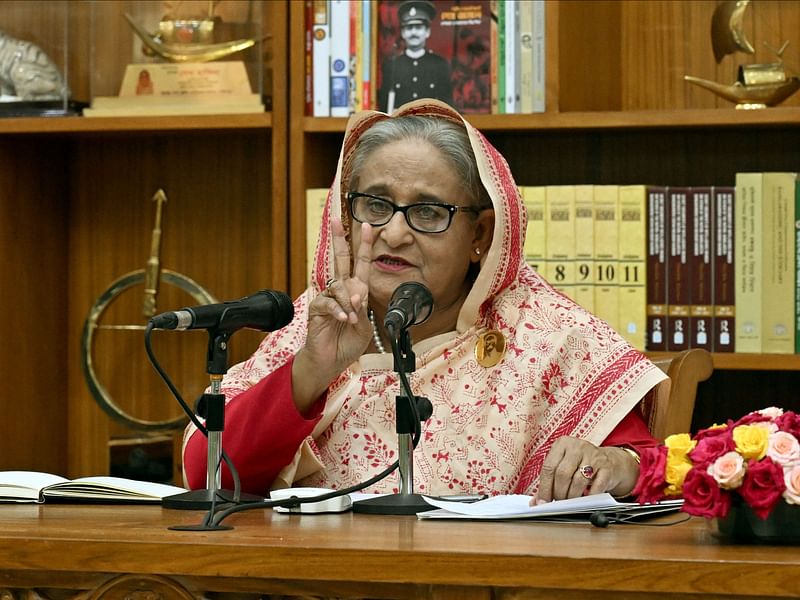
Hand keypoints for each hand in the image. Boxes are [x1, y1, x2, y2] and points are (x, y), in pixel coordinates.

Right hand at [292, 218, 373, 411]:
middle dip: (339, 239)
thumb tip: (357, 296)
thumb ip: (362, 310)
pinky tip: (343, 320)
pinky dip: (338, 311)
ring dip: (348, 301)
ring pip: (338, 286)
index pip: (360, 264)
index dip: (364, 245)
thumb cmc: (347, 343)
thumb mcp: (364, 326)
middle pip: (339, 259)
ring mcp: (327, 298)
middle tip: (337, 220)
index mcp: (355, 291)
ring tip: (351, 318)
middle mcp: (340, 290)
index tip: (369, 226)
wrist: (331, 361)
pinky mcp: (316, 309)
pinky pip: (328, 303)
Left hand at [532, 436, 638, 504]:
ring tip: (569, 502)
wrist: (610, 461)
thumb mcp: (564, 466)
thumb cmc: (580, 464)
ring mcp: (594, 456)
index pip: (549, 467)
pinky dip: (588, 497)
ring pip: (578, 481)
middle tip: (558, 502)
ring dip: (572, 497)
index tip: (542, 502)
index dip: (544, 488)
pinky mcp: (607, 468)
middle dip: (558, 493)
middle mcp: (578, 447)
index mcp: (562, 443)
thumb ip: (550, 482)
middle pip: (562, 474)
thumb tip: (536, 502)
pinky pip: (595, 487)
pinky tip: (584, 500)